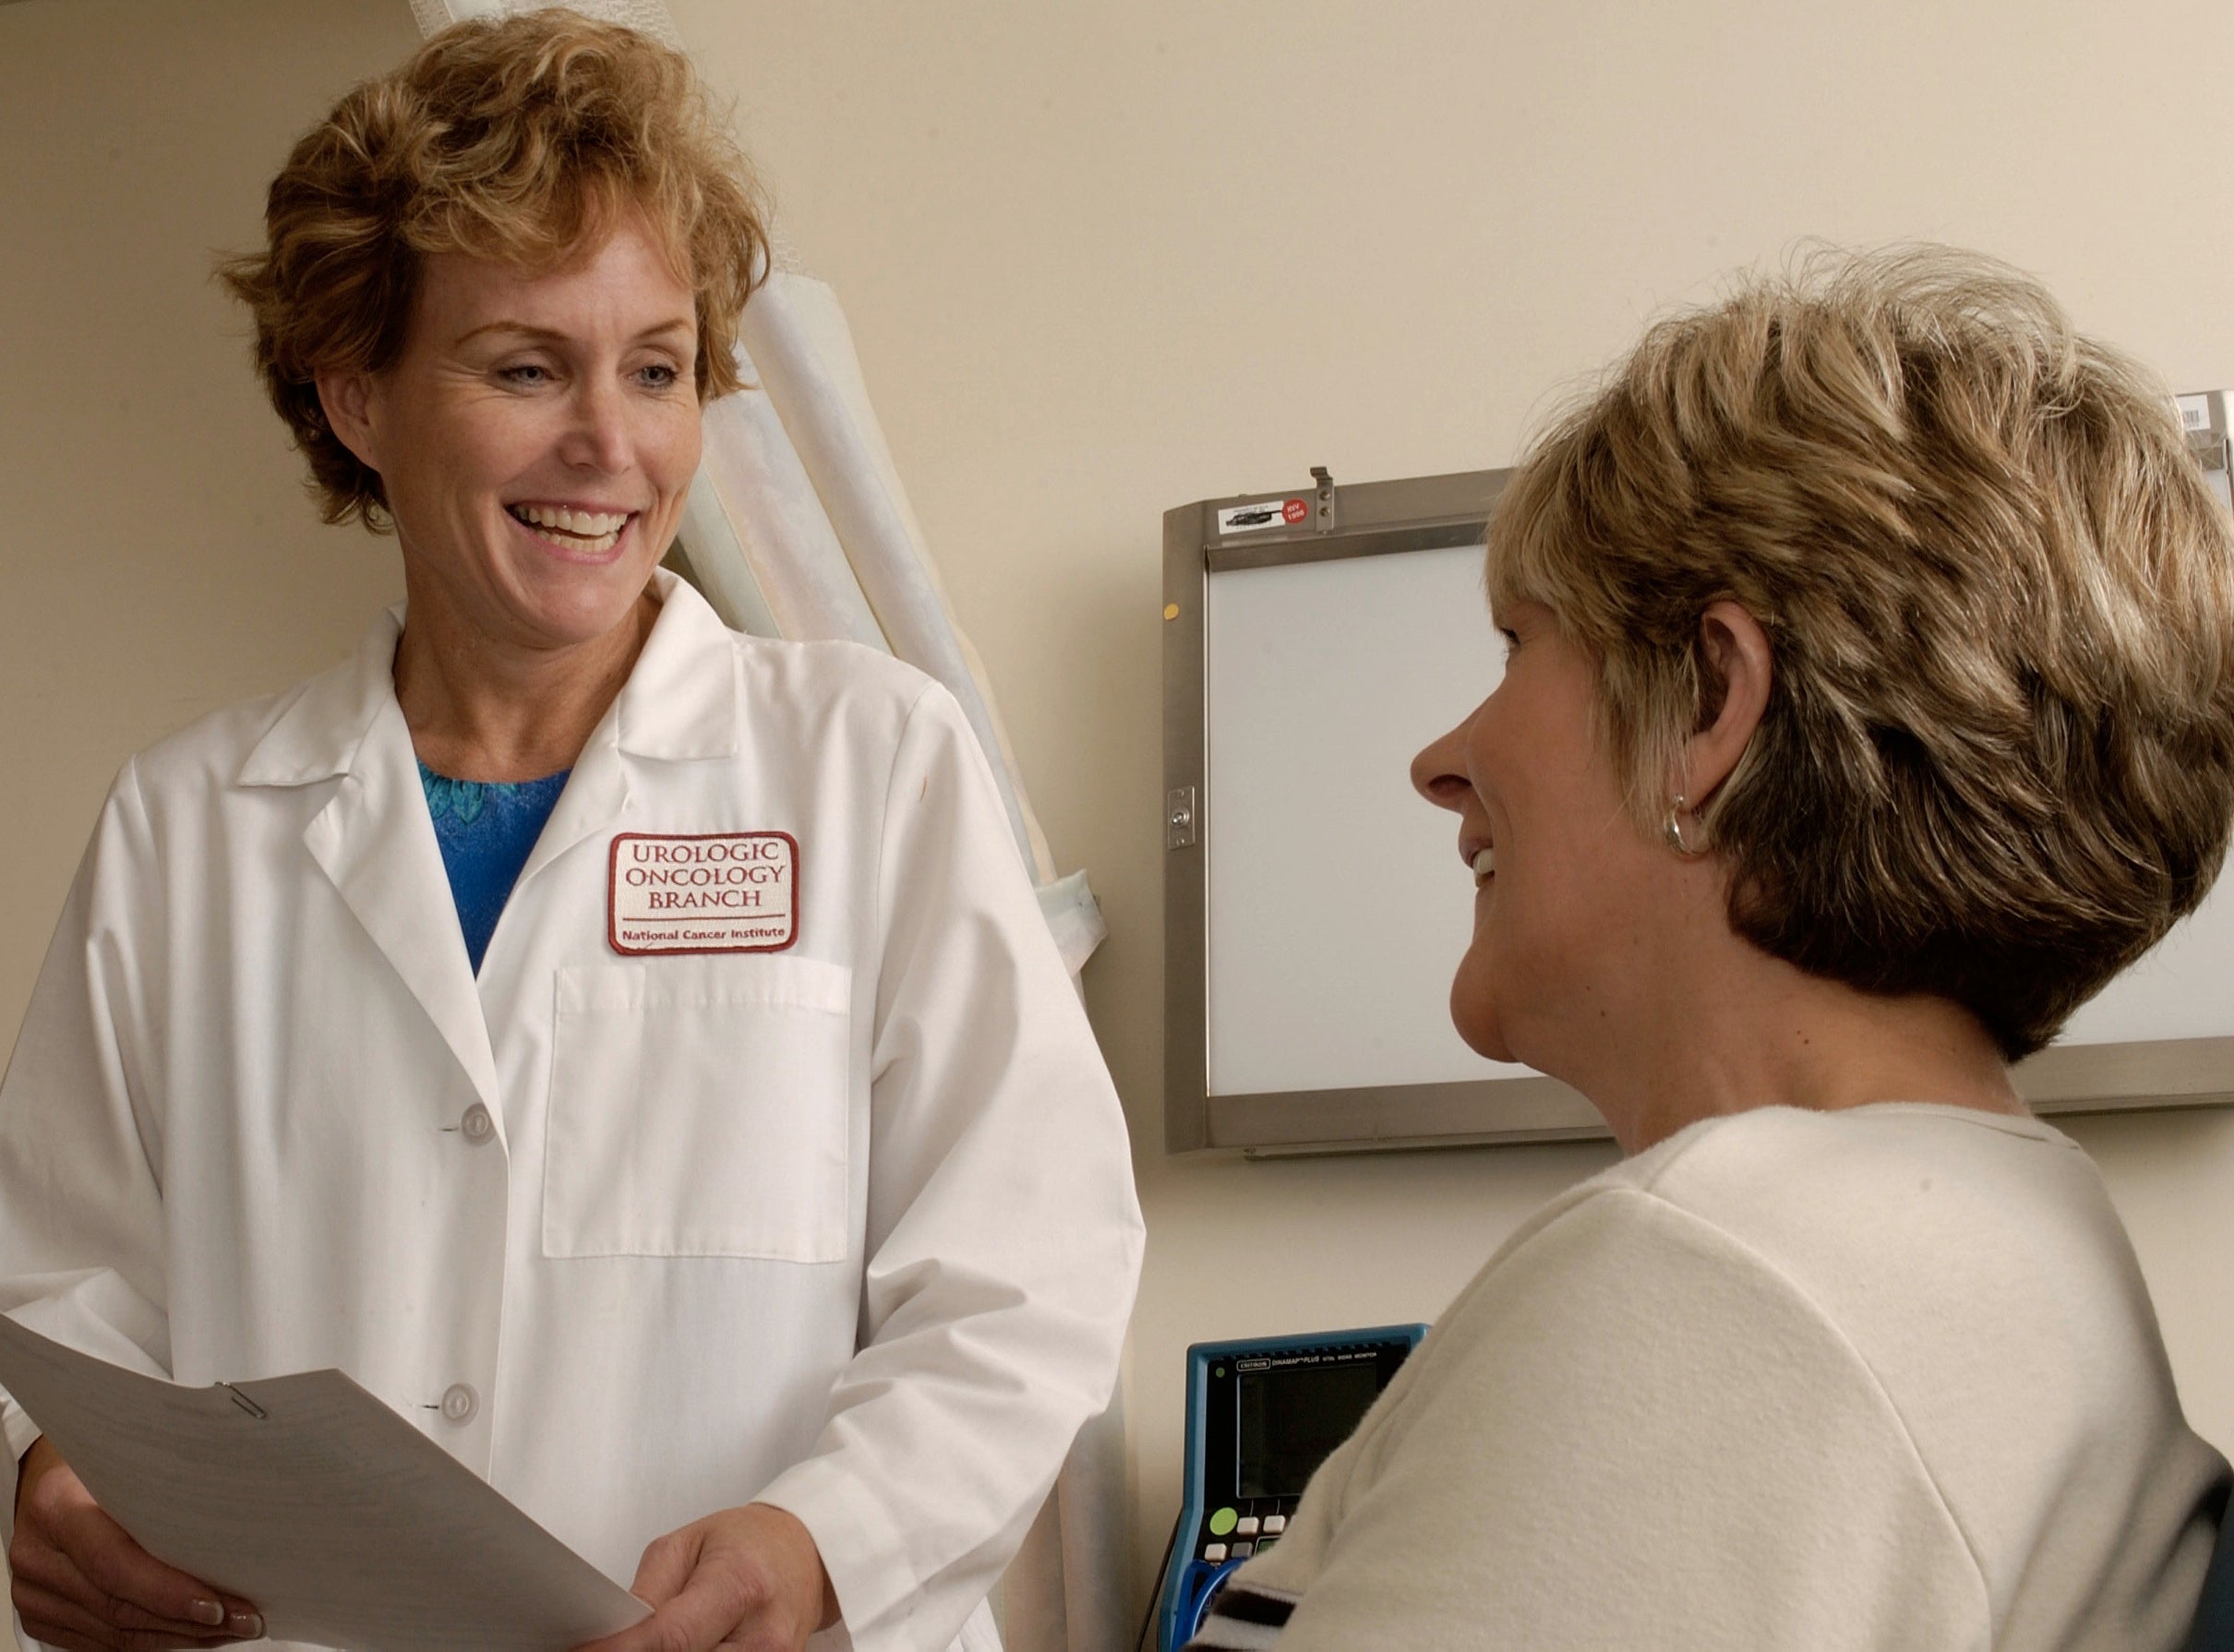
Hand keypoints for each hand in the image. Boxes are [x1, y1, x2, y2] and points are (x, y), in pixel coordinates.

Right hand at [10, 1437, 264, 1651]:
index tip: (218, 1605)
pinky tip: (191, 1631)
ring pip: (114, 1631)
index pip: (115, 1564)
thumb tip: (236, 1521)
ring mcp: (34, 1592)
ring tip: (229, 1628)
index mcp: (56, 1507)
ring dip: (178, 1635)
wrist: (44, 1476)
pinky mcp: (41, 1615)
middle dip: (188, 1620)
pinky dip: (152, 1638)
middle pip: (118, 1606)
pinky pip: (102, 1639)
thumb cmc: (101, 1460)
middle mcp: (37, 1555)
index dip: (168, 1592)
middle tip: (244, 1619)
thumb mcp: (127, 1459)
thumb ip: (161, 1491)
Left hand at [574, 1503, 837, 1651]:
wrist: (805, 1553)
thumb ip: (648, 1593)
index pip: (672, 1638)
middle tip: (611, 1646)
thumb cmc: (748, 1542)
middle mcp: (763, 1635)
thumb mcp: (686, 1544)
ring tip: (644, 1643)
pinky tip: (683, 1649)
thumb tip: (612, 1635)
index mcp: (740, 1584)